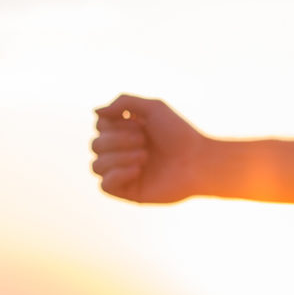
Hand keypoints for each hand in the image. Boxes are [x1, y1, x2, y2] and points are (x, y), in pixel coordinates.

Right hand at [91, 94, 207, 203]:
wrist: (198, 161)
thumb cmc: (179, 134)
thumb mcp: (153, 108)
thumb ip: (124, 102)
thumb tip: (95, 112)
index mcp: (126, 132)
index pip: (100, 126)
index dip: (113, 124)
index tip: (139, 124)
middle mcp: (122, 152)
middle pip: (95, 145)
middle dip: (118, 140)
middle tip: (144, 141)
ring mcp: (124, 173)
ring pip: (96, 165)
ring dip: (119, 157)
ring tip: (145, 156)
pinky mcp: (129, 192)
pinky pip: (104, 186)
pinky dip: (117, 175)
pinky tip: (138, 170)